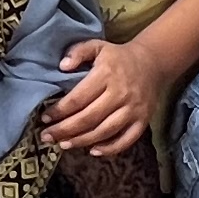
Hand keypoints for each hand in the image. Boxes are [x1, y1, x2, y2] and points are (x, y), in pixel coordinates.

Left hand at [42, 34, 163, 158]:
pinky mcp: (143, 120)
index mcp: (106, 74)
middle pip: (89, 118)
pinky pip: (126, 140)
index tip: (45, 118)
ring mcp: (133, 109)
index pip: (78, 98)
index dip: (60, 110)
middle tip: (47, 137)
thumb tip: (62, 66)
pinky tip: (93, 151)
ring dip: (82, 141)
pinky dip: (110, 149)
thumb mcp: (97, 46)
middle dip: (65, 130)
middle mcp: (120, 93)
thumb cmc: (118, 57)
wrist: (153, 63)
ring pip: (104, 131)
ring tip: (63, 144)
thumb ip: (78, 52)